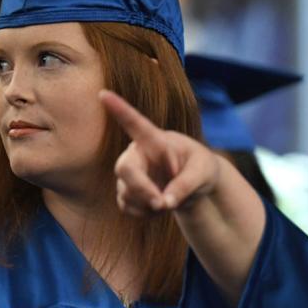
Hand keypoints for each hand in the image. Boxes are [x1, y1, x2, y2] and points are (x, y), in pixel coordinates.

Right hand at [99, 89, 219, 215]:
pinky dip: (145, 214)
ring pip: (126, 193)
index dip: (119, 109)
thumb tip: (165, 203)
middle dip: (142, 189)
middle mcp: (137, 154)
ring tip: (170, 203)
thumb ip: (186, 184)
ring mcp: (130, 174)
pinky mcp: (127, 192)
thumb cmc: (201, 168)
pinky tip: (158, 208)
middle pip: (125, 169)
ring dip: (149, 205)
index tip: (103, 94)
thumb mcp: (203, 173)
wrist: (196, 184)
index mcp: (156, 140)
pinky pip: (127, 207)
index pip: (136, 124)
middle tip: (163, 204)